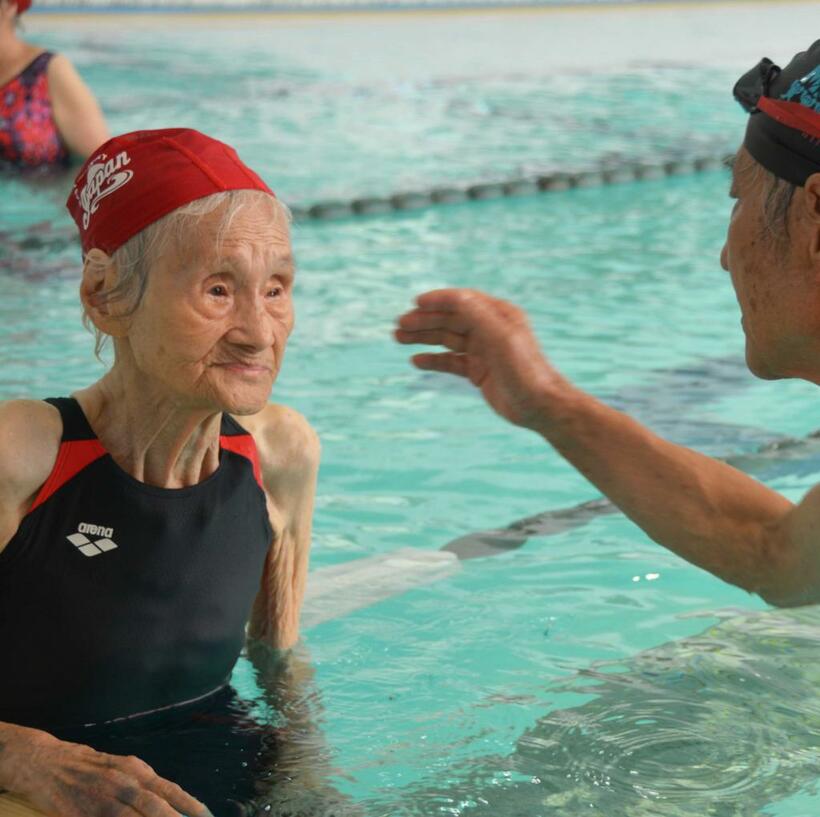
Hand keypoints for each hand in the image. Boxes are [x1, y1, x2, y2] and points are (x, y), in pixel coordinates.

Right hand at [4, 726, 211, 816]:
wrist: (48, 763)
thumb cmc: (89, 766)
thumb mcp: (122, 768)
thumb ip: (144, 785)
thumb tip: (169, 801)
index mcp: (137, 770)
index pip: (170, 790)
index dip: (190, 805)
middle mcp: (124, 783)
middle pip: (155, 807)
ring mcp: (103, 800)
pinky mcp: (83, 814)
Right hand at [395, 288, 564, 430]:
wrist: (540, 406)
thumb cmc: (525, 370)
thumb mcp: (501, 338)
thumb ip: (478, 316)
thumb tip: (454, 297)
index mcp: (498, 314)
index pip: (462, 301)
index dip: (438, 300)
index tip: (414, 303)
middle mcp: (489, 329)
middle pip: (450, 319)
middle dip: (424, 320)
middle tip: (399, 325)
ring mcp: (482, 350)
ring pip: (447, 339)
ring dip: (424, 338)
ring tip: (399, 338)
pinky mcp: (478, 371)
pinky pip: (451, 361)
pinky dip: (434, 360)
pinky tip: (417, 361)